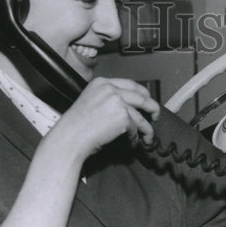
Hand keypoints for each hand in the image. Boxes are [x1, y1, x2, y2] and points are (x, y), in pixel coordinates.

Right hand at [45, 77, 160, 162]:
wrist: (70, 138)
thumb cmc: (78, 126)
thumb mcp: (92, 101)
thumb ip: (110, 98)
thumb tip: (133, 107)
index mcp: (102, 82)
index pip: (131, 84)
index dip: (143, 94)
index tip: (148, 102)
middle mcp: (110, 88)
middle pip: (142, 96)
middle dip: (152, 108)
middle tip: (155, 118)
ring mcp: (117, 101)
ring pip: (142, 115)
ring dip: (147, 129)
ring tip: (147, 138)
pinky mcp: (122, 117)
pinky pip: (136, 129)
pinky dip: (135, 138)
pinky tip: (131, 143)